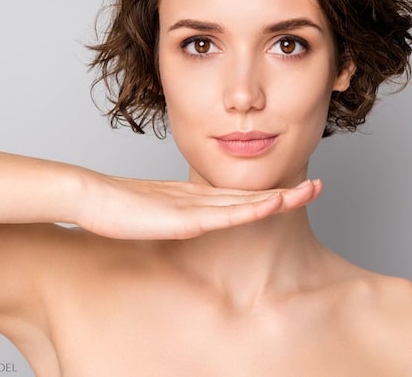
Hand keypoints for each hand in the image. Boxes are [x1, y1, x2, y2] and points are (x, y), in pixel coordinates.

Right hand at [76, 175, 321, 239]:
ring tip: (310, 191)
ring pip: (246, 202)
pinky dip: (251, 211)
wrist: (91, 195)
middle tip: (321, 186)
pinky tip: (271, 207)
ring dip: (280, 198)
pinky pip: (224, 215)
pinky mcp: (183, 217)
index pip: (243, 198)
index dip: (272, 195)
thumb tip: (187, 225)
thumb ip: (174, 217)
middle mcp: (202, 199)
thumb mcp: (155, 214)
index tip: (298, 191)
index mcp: (198, 200)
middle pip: (253, 196)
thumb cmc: (117, 206)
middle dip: (288, 192)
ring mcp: (194, 206)